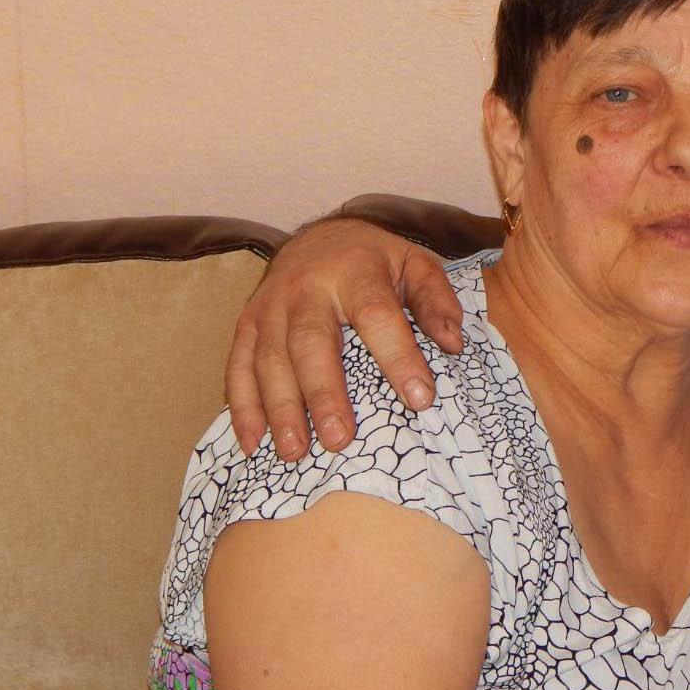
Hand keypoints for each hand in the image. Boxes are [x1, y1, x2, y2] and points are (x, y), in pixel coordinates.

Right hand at [225, 218, 463, 459]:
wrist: (318, 238)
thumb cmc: (376, 263)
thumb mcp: (416, 266)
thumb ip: (437, 301)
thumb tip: (452, 344)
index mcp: (356, 271)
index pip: (378, 315)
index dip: (398, 357)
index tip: (419, 399)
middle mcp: (306, 287)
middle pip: (311, 342)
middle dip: (324, 393)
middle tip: (340, 440)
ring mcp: (270, 307)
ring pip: (270, 359)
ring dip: (280, 409)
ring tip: (294, 452)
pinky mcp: (247, 325)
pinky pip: (238, 366)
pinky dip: (243, 407)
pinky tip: (252, 444)